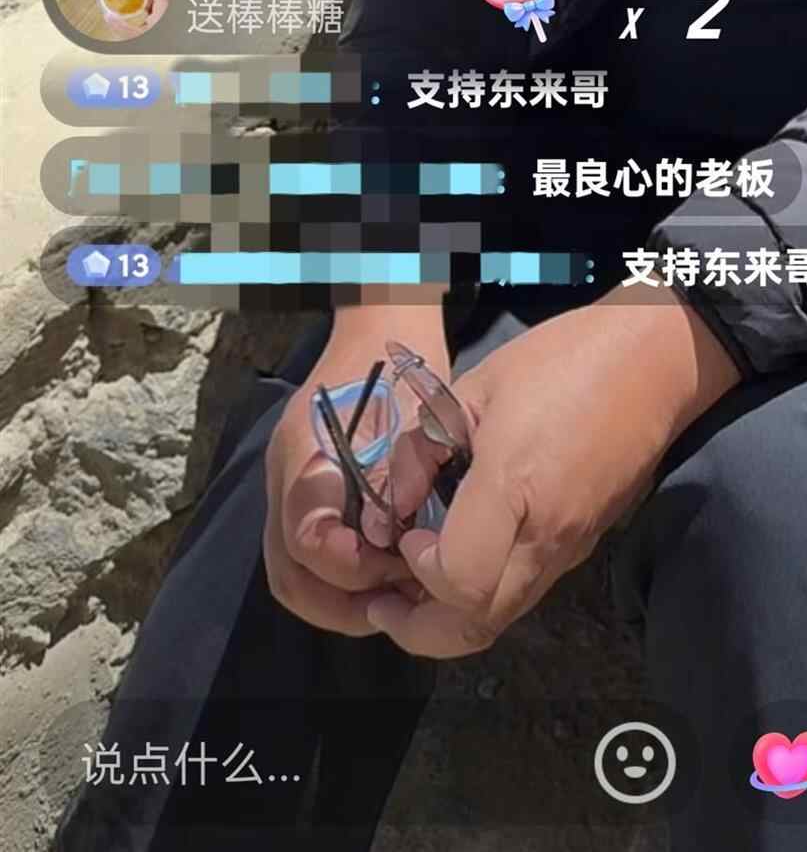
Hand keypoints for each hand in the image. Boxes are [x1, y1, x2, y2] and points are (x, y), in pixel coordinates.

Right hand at [263, 336, 451, 634]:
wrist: (380, 318)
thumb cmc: (399, 368)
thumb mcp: (405, 425)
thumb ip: (389, 490)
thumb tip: (389, 554)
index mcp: (305, 460)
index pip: (308, 546)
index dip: (351, 573)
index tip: (397, 571)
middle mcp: (284, 478)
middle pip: (290, 575)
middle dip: (341, 605)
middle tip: (396, 606)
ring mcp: (286, 484)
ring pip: (292, 570)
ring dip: (338, 597)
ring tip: (391, 597)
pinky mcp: (301, 488)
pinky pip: (303, 550)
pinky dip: (336, 576)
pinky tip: (382, 572)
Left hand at [362, 284, 740, 658]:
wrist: (656, 361)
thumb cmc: (564, 358)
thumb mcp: (478, 384)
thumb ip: (426, 448)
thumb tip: (393, 508)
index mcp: (516, 486)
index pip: (460, 581)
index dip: (419, 571)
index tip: (407, 532)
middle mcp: (547, 537)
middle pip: (477, 628)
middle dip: (418, 628)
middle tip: (384, 599)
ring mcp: (571, 550)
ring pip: (502, 619)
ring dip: (450, 616)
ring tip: (413, 580)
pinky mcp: (584, 547)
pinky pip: (526, 591)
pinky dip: (486, 593)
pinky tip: (464, 554)